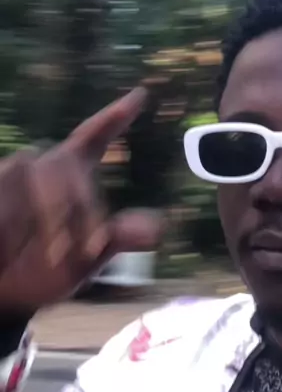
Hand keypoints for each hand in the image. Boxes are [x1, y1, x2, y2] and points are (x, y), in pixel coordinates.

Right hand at [0, 88, 164, 313]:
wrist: (1, 296)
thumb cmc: (43, 273)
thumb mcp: (85, 262)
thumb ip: (117, 241)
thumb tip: (157, 230)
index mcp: (71, 175)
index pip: (94, 136)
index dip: (115, 116)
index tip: (140, 95)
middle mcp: (43, 166)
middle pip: (70, 166)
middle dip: (82, 210)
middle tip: (87, 250)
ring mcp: (12, 174)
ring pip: (39, 178)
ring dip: (50, 222)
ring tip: (53, 257)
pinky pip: (5, 199)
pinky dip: (14, 228)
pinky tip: (11, 252)